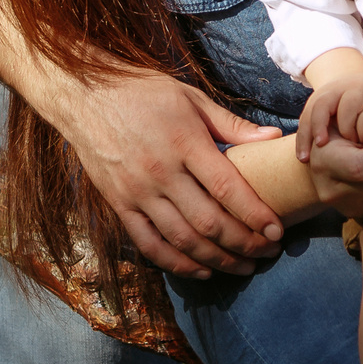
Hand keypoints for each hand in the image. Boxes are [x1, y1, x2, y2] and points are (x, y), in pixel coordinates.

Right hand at [58, 69, 284, 278]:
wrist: (85, 95)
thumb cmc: (143, 93)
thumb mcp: (191, 98)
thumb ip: (232, 124)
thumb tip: (273, 139)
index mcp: (183, 143)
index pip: (227, 189)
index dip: (255, 215)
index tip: (277, 230)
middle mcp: (161, 173)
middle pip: (209, 222)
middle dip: (245, 244)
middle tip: (268, 251)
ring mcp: (137, 193)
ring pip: (183, 240)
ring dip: (218, 260)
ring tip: (245, 267)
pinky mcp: (119, 205)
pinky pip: (150, 245)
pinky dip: (178, 264)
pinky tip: (203, 270)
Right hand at [296, 71, 362, 161]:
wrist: (353, 89)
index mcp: (359, 87)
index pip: (350, 102)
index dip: (349, 123)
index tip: (354, 143)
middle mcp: (336, 89)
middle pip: (323, 104)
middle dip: (321, 125)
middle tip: (325, 146)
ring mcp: (319, 97)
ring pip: (309, 112)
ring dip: (308, 134)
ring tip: (306, 158)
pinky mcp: (309, 108)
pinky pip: (303, 124)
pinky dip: (302, 140)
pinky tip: (304, 158)